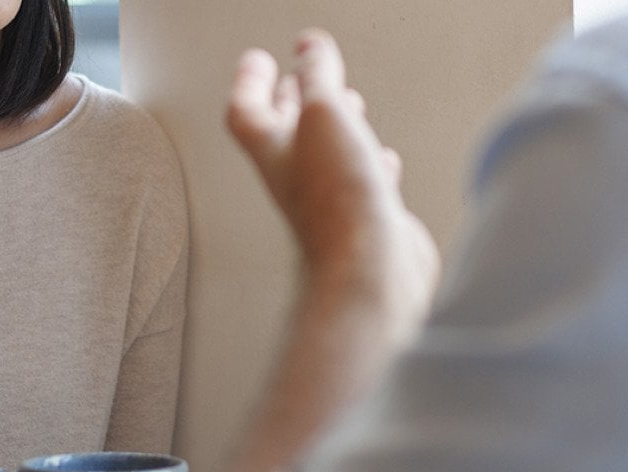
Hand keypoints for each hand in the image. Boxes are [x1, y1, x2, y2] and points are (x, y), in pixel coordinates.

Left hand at [227, 29, 437, 296]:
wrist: (370, 268)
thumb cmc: (338, 200)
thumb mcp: (324, 114)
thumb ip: (316, 77)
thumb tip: (308, 48)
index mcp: (273, 151)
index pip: (246, 110)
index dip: (248, 82)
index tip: (257, 59)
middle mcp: (295, 179)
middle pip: (283, 133)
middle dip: (291, 101)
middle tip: (294, 79)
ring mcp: (329, 202)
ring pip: (325, 155)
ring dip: (333, 128)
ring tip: (344, 105)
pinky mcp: (363, 219)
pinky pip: (361, 182)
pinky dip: (368, 161)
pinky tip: (381, 159)